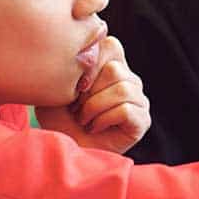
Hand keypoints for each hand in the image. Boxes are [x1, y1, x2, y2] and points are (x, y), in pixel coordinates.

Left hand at [35, 36, 150, 153]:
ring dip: (94, 107)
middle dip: (89, 92)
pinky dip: (104, 120)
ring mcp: (139, 100)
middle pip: (115, 69)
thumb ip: (66, 67)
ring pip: (122, 89)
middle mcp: (129, 80)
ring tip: (84, 120)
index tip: (73, 86)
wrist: (65, 152)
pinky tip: (95, 128)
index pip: (111, 45)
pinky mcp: (142, 121)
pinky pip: (126, 110)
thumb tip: (74, 51)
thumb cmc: (59, 120)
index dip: (89, 63)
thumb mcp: (55, 89)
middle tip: (76, 108)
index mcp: (111, 65)